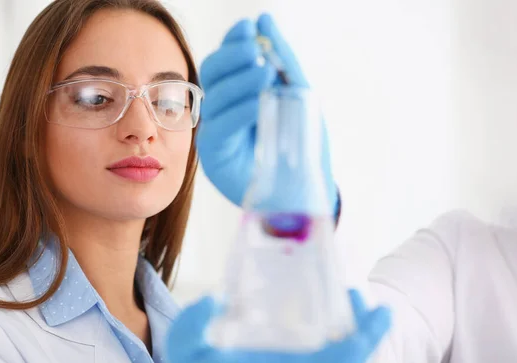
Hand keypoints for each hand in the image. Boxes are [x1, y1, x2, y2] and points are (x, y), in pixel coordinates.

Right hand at [165, 290, 390, 362]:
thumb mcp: (184, 351)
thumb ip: (190, 323)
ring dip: (354, 339)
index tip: (382, 309)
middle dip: (365, 332)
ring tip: (348, 304)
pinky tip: (329, 329)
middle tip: (360, 298)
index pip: (342, 362)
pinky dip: (341, 351)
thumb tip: (216, 298)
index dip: (367, 337)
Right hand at [197, 13, 338, 211]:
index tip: (249, 27)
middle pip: (212, 73)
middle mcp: (221, 110)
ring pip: (215, 97)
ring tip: (265, 73)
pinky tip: (260, 102)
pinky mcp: (213, 155)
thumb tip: (264, 19)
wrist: (305, 189)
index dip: (232, 41)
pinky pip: (220, 127)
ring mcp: (214, 132)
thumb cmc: (300, 143)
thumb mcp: (298, 95)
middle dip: (232, 57)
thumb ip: (282, 59)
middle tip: (257, 51)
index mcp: (237, 94)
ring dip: (240, 82)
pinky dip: (240, 111)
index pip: (225, 60)